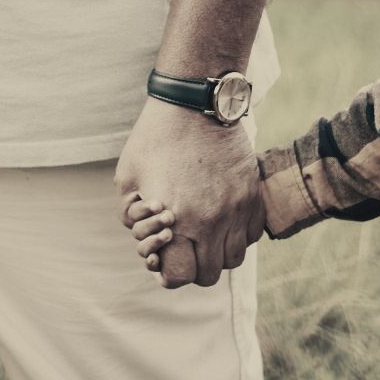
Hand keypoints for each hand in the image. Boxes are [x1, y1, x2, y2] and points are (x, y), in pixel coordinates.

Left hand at [115, 97, 263, 287]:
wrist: (194, 104)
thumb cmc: (154, 138)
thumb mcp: (127, 177)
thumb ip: (130, 214)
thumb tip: (141, 236)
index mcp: (178, 220)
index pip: (179, 276)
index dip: (167, 273)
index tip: (162, 262)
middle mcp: (211, 222)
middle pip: (209, 275)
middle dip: (192, 269)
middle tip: (183, 251)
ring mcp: (236, 210)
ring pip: (234, 259)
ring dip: (217, 255)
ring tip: (203, 236)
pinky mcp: (252, 196)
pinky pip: (251, 236)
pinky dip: (237, 237)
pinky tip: (222, 221)